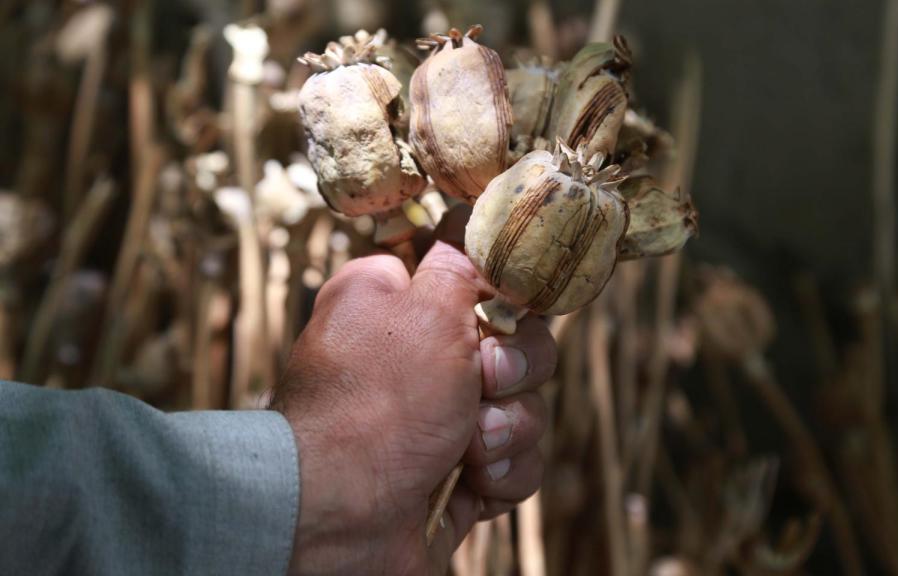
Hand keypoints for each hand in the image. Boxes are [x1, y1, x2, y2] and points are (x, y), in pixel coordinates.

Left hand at [272, 240, 556, 574]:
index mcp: (395, 305)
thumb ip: (461, 264)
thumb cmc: (376, 405)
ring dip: (508, 426)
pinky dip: (502, 472)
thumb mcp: (425, 309)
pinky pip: (516, 461)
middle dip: (515, 367)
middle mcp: (417, 361)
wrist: (344, 516)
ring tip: (472, 446)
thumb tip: (470, 224)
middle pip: (514, 343)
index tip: (507, 307)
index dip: (501, 294)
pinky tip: (473, 481)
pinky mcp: (461, 473)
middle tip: (487, 379)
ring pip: (523, 406)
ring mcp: (440, 420)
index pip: (471, 280)